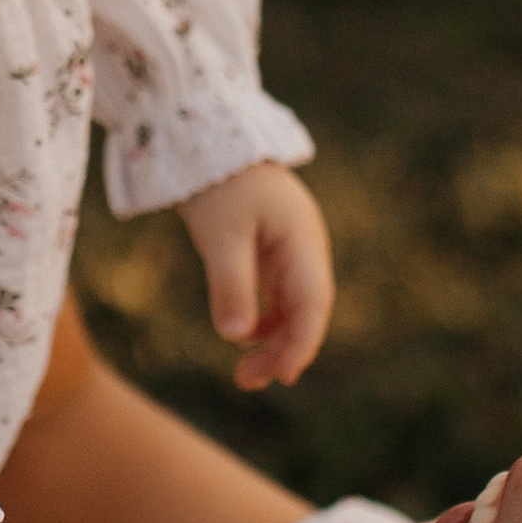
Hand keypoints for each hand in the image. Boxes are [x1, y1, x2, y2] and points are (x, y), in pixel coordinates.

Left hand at [178, 160, 333, 388]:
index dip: (302, 343)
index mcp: (301, 241)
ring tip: (246, 374)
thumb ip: (230, 283)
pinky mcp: (271, 248)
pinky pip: (277, 294)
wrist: (208, 140)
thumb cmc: (218, 183)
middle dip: (284, 350)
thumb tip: (235, 337)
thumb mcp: (220, 234)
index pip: (313, 303)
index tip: (283, 376)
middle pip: (306, 310)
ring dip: (274, 340)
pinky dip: (265, 320)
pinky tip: (243, 335)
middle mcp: (304, 248)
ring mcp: (290, 248)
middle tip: (248, 382)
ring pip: (292, 306)